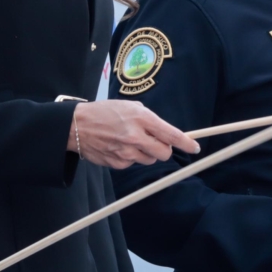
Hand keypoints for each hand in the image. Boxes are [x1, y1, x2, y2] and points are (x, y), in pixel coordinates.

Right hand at [70, 101, 199, 168]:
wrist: (76, 125)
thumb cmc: (105, 112)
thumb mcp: (131, 107)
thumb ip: (150, 120)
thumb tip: (168, 134)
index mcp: (141, 118)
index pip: (171, 135)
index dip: (187, 143)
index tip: (195, 148)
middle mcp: (136, 137)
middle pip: (164, 153)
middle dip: (163, 148)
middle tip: (154, 141)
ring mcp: (126, 152)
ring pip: (149, 160)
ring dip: (146, 152)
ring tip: (130, 141)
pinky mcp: (117, 163)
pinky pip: (133, 164)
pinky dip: (131, 157)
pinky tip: (119, 147)